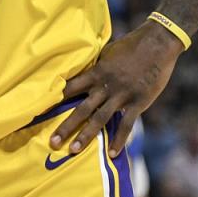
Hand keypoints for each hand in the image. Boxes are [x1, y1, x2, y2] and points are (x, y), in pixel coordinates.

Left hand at [51, 21, 183, 157]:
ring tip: (73, 150)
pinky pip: (127, 124)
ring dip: (86, 136)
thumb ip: (96, 68)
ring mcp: (121, 95)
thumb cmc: (131, 46)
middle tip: (52, 142)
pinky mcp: (138, 102)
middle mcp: (105, 86)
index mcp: (96, 72)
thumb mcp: (107, 53)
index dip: (54, 100)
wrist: (158, 43)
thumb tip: (82, 73)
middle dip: (66, 127)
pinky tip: (112, 153)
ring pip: (99, 119)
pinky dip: (119, 140)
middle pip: (81, 109)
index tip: (39, 111)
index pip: (70, 88)